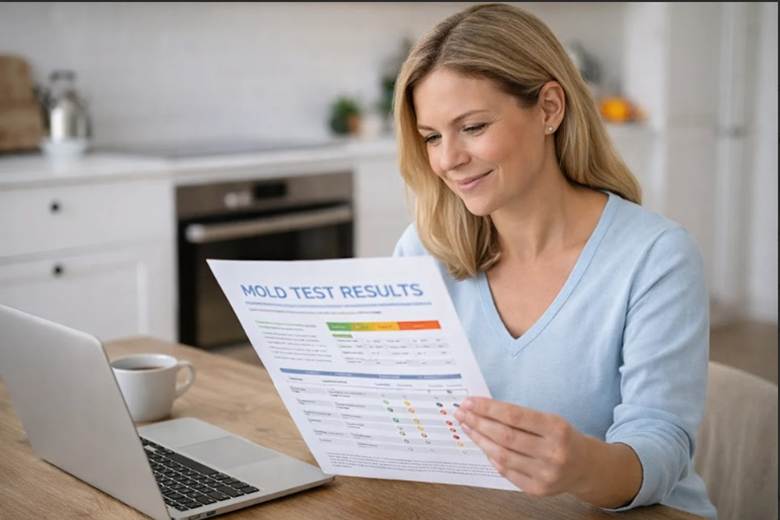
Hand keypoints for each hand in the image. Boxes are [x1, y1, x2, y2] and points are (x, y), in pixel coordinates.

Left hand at [454, 397, 592, 496]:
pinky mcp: (538, 489)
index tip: (470, 402)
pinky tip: (483, 445)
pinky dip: (492, 458)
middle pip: (505, 436)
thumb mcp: (550, 420)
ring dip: (480, 440)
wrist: (586, 467)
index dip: (488, 408)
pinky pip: (507, 472)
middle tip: (462, 413)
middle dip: (479, 422)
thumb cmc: (563, 438)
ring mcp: (545, 474)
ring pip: (502, 455)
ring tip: (468, 427)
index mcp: (556, 428)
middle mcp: (552, 452)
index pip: (514, 416)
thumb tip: (483, 408)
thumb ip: (520, 416)